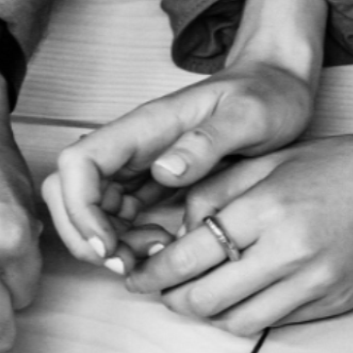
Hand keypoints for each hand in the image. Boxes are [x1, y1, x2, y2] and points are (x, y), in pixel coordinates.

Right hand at [41, 59, 315, 273]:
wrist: (280, 90)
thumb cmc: (266, 96)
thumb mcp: (249, 115)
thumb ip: (208, 141)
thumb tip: (165, 170)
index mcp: (146, 126)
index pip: (80, 162)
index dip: (80, 208)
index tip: (107, 244)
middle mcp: (133, 146)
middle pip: (72, 189)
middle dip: (85, 234)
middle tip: (125, 262)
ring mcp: (139, 165)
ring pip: (94, 209)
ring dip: (109, 243)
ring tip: (154, 257)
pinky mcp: (152, 183)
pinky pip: (121, 216)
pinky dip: (130, 240)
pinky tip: (163, 248)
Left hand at [124, 105, 352, 335]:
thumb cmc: (349, 166)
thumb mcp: (278, 158)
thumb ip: (221, 189)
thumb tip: (177, 226)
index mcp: (268, 207)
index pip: (189, 254)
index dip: (155, 272)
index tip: (138, 276)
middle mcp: (289, 251)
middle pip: (205, 298)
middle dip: (174, 299)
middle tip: (163, 292)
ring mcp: (314, 284)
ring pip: (237, 321)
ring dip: (209, 315)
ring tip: (201, 298)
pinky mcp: (333, 305)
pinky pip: (273, 323)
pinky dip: (248, 316)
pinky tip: (242, 300)